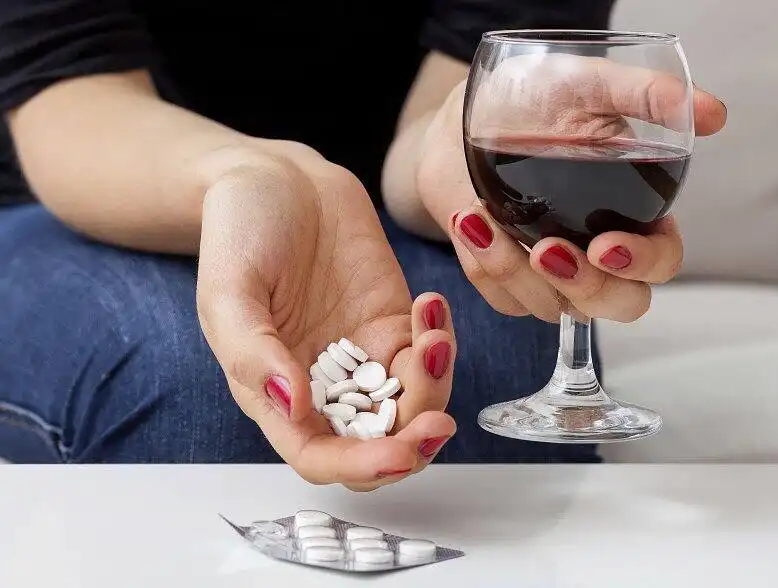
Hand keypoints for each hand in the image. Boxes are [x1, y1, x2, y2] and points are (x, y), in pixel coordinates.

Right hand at [196, 142, 455, 490]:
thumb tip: (293, 406)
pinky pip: (428, 353)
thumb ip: (253, 353)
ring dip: (434, 386)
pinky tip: (431, 305)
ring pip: (413, 404)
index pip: (320, 455)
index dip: (361, 466)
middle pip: (377, 443)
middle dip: (413, 442)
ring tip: (432, 334)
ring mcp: (363, 355)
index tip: (401, 454)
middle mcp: (323, 385)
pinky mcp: (393, 322)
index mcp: (275, 392)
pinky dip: (441, 342)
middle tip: (440, 420)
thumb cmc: (240, 232)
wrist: (278, 180)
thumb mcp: (229, 290)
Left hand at [415, 54, 726, 322]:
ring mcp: (550, 273)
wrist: (465, 116)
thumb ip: (646, 96)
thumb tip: (713, 114)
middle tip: (547, 250)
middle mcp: (596, 252)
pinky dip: (483, 263)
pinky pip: (499, 296)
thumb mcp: (588, 86)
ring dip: (514, 270)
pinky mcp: (506, 279)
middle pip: (616, 305)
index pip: (662, 261)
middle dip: (584, 287)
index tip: (606, 245)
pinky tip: (468, 221)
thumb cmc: (533, 101)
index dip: (643, 263)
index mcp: (634, 213)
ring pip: (550, 307)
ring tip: (480, 216)